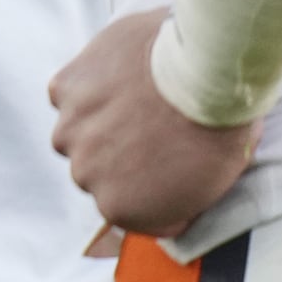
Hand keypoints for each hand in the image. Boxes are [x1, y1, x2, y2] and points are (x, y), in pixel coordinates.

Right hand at [48, 10, 256, 243]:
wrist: (206, 73)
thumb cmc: (219, 130)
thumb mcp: (206, 187)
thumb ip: (170, 198)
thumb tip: (166, 192)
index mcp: (120, 208)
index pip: (127, 204)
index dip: (151, 184)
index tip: (169, 164)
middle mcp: (85, 176)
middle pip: (97, 168)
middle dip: (119, 152)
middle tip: (154, 126)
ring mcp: (70, 131)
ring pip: (77, 131)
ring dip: (97, 120)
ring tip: (137, 97)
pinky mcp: (63, 90)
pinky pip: (69, 93)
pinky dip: (89, 86)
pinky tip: (122, 74)